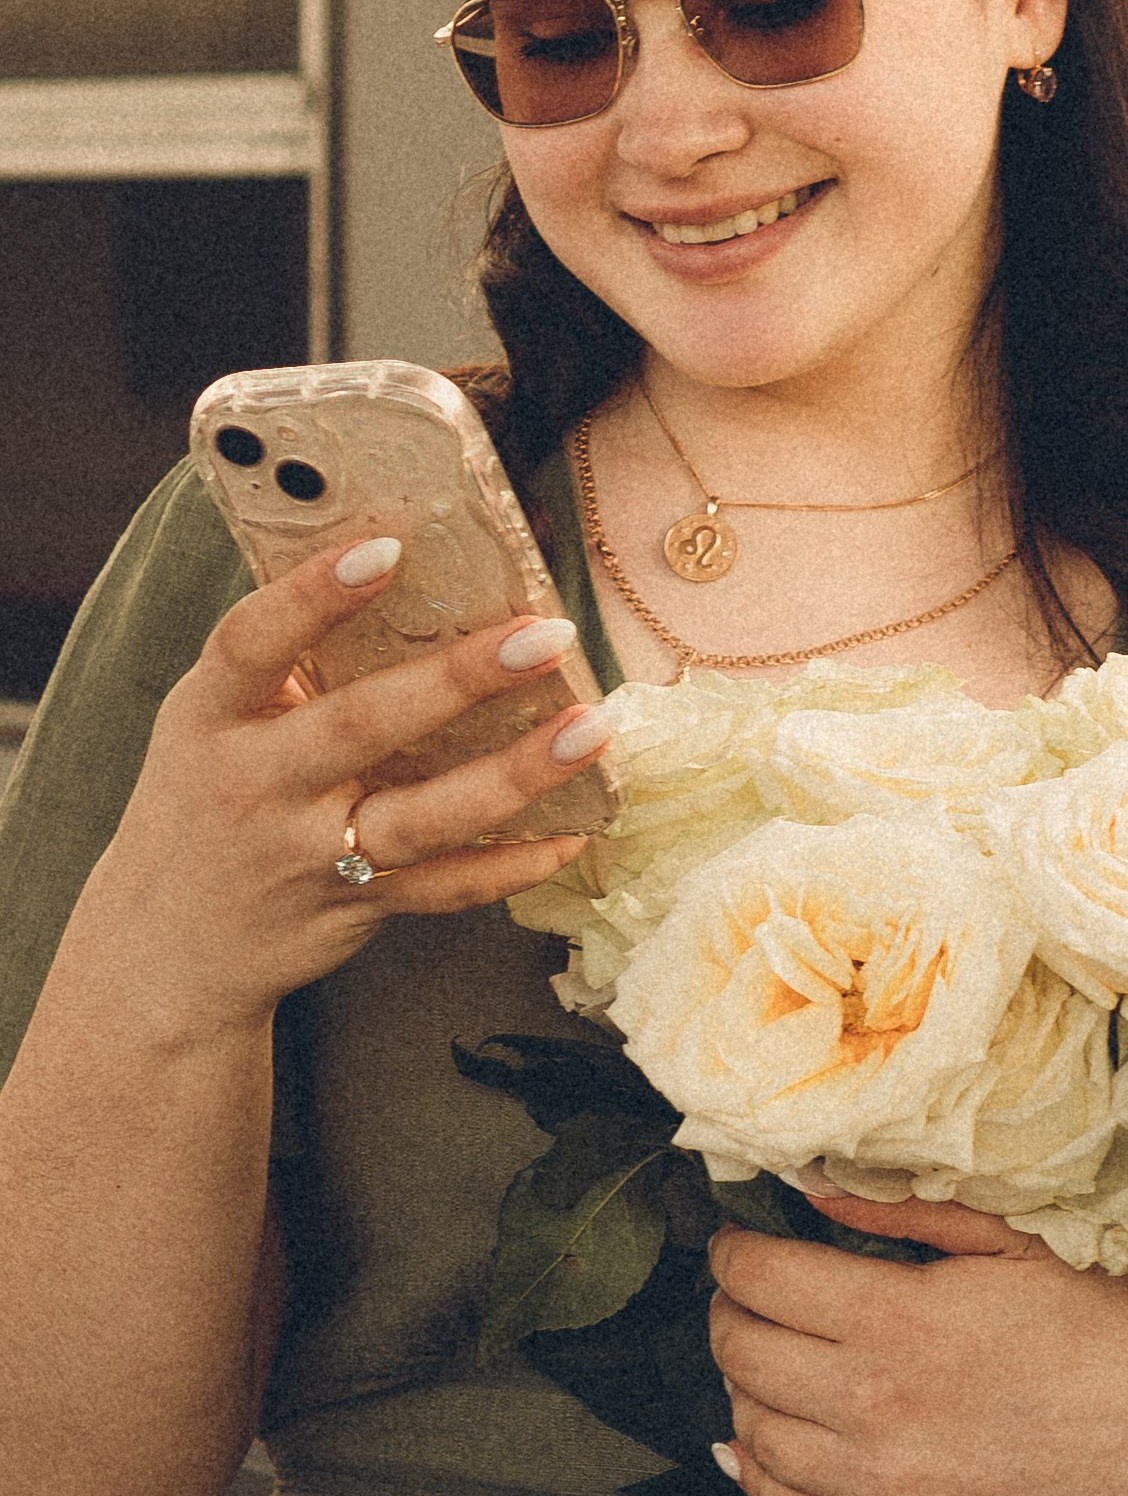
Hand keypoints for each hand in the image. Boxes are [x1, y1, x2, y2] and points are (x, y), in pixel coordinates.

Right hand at [92, 541, 609, 1042]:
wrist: (170, 947)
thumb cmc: (208, 800)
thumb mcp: (213, 723)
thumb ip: (285, 663)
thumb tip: (399, 569)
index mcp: (212, 717)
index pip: (251, 642)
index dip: (313, 594)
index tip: (386, 549)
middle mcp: (257, 784)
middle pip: (363, 725)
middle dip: (458, 679)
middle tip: (543, 637)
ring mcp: (308, 853)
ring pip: (422, 816)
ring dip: (514, 775)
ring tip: (589, 731)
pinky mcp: (355, 905)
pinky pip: (444, 888)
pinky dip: (510, 867)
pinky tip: (571, 835)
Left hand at [707, 1179, 1127, 1495]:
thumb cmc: (1112, 1329)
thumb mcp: (1017, 1241)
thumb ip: (904, 1210)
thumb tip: (804, 1185)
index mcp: (898, 1320)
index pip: (757, 1278)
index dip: (736, 1250)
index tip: (744, 1243)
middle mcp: (874, 1407)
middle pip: (740, 1352)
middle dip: (731, 1312)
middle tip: (754, 1294)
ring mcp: (884, 1486)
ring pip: (752, 1432)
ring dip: (746, 1388)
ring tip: (773, 1359)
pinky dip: (761, 1472)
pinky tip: (769, 1441)